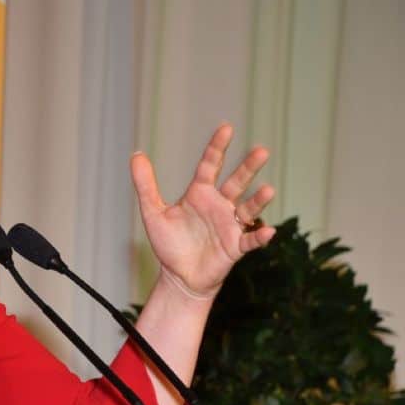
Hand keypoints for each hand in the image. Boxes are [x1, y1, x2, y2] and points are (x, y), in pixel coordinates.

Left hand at [131, 123, 276, 298]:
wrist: (179, 276)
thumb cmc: (169, 243)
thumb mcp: (153, 213)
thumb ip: (145, 185)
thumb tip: (136, 155)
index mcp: (200, 194)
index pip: (210, 166)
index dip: (217, 148)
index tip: (226, 128)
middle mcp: (219, 206)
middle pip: (236, 182)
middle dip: (248, 167)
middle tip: (261, 150)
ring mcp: (229, 225)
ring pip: (248, 209)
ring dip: (258, 201)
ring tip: (268, 190)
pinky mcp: (234, 247)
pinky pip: (250, 240)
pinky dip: (259, 236)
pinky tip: (268, 231)